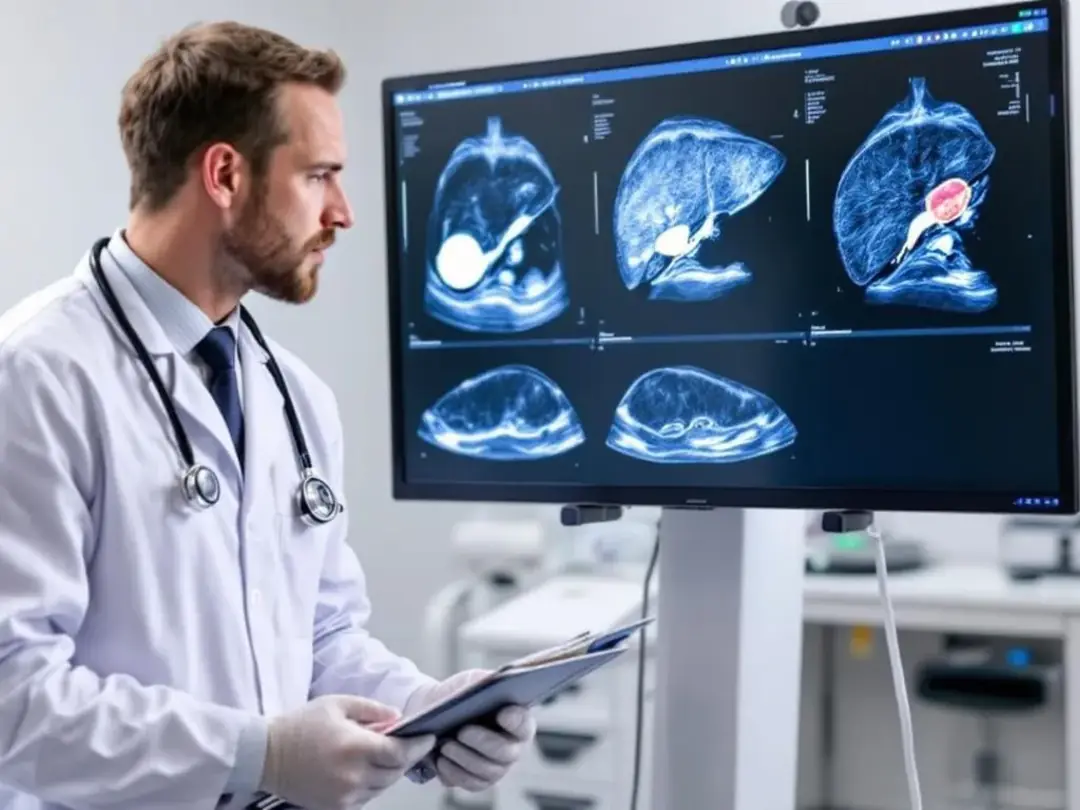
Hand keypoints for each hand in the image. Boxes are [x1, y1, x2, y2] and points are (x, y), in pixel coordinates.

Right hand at [259, 694, 435, 809]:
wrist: (265, 755)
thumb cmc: (301, 725)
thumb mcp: (337, 704)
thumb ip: (372, 709)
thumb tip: (397, 717)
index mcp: (354, 747)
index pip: (400, 752)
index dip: (419, 746)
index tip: (429, 738)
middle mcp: (352, 776)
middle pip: (395, 772)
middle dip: (406, 757)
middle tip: (411, 744)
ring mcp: (343, 796)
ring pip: (382, 787)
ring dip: (390, 771)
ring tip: (387, 754)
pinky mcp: (335, 808)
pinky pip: (366, 797)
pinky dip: (372, 784)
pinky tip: (366, 769)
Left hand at [410, 669, 536, 792]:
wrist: (434, 711)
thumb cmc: (459, 694)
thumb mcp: (471, 681)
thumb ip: (483, 682)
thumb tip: (487, 684)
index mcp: (516, 720)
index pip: (525, 724)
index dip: (517, 721)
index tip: (502, 713)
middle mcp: (512, 748)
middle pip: (506, 753)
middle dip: (483, 743)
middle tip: (462, 732)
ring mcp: (496, 767)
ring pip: (487, 772)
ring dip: (465, 759)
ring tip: (446, 746)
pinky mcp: (477, 780)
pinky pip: (470, 783)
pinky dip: (454, 772)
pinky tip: (440, 760)